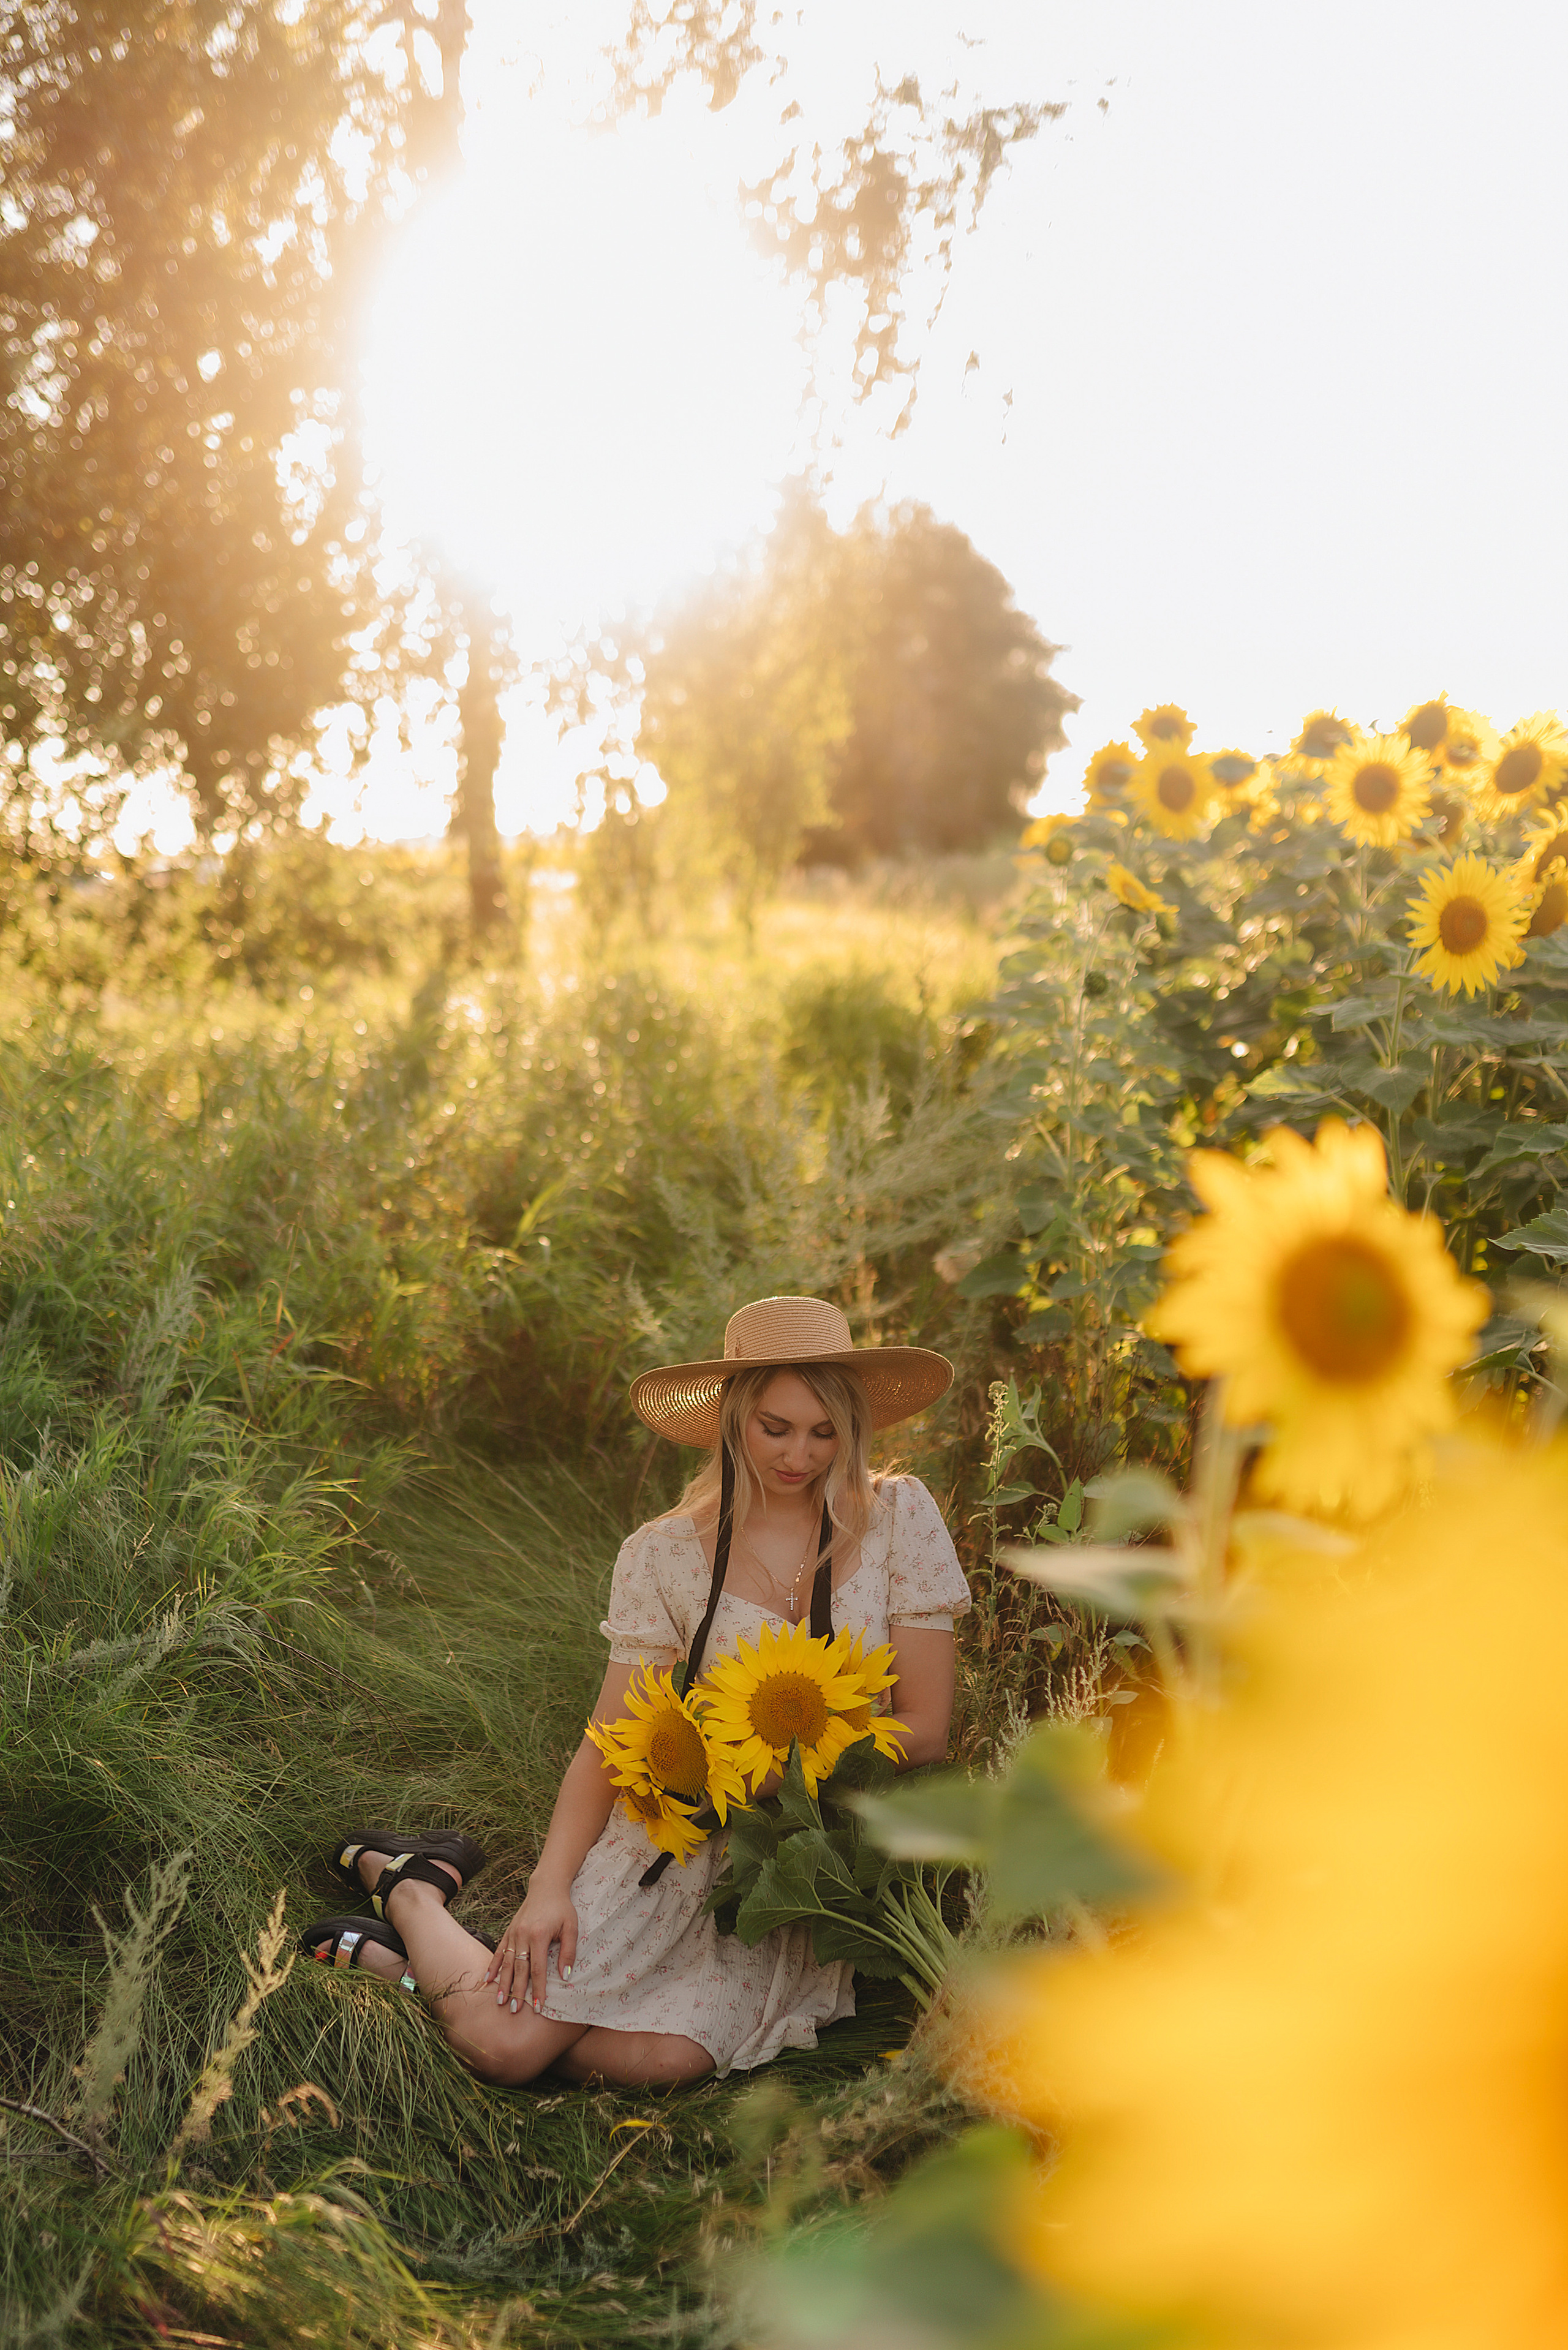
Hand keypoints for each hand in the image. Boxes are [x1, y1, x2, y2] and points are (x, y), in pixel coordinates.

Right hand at [484, 1883, 577, 2014]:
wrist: (547, 1887)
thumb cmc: (562, 1908)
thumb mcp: (571, 1927)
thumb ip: (568, 1952)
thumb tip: (565, 1976)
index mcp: (539, 1934)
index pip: (538, 1968)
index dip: (538, 1989)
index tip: (538, 2007)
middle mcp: (523, 1935)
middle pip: (519, 1969)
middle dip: (517, 1991)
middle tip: (515, 2010)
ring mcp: (513, 1933)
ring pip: (507, 1962)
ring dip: (503, 1983)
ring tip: (500, 2000)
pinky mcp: (509, 1931)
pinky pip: (499, 1951)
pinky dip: (493, 1966)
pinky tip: (487, 1979)